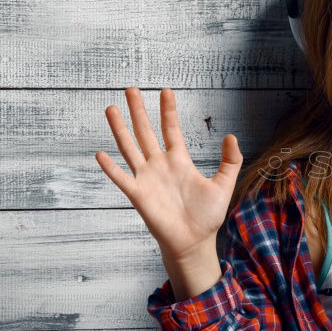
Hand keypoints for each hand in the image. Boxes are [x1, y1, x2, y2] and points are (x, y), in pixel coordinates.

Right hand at [94, 87, 242, 259]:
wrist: (194, 241)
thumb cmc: (207, 216)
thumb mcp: (224, 184)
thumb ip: (230, 160)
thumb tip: (231, 135)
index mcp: (180, 161)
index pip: (171, 129)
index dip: (168, 110)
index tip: (166, 90)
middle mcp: (160, 165)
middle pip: (146, 132)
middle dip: (139, 111)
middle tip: (131, 89)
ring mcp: (147, 178)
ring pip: (130, 148)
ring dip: (120, 129)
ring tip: (111, 109)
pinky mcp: (138, 195)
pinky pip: (121, 178)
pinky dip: (110, 168)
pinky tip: (100, 154)